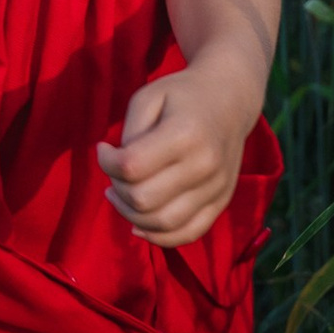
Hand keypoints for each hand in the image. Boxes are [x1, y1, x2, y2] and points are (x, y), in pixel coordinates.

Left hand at [95, 64, 249, 246]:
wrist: (230, 98)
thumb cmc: (181, 95)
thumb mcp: (147, 97)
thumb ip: (129, 134)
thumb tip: (119, 172)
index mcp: (185, 134)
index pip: (131, 166)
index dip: (106, 162)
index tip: (104, 149)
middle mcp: (205, 165)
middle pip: (144, 200)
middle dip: (117, 189)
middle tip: (114, 173)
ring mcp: (216, 187)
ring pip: (162, 224)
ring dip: (131, 216)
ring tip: (121, 196)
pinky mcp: (221, 202)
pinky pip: (188, 234)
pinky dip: (159, 237)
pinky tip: (139, 225)